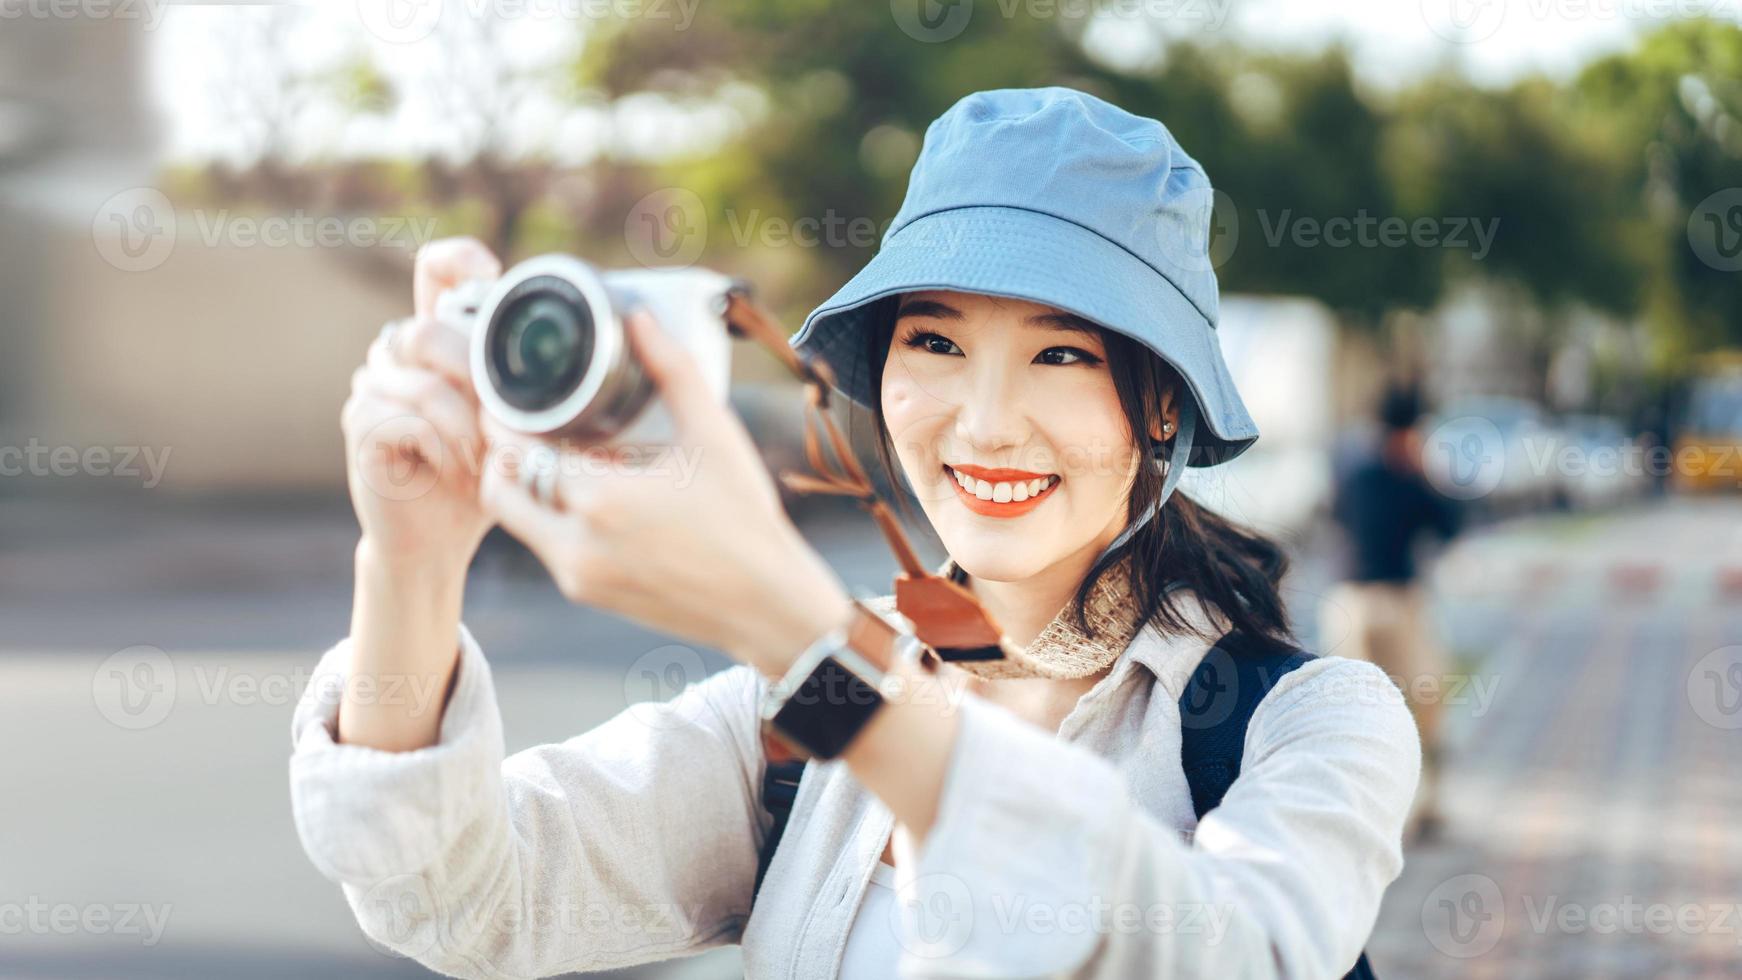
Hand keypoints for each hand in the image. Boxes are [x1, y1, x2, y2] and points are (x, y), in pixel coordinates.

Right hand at [343, 237, 499, 574]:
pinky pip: (405, 418)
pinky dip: (442, 446)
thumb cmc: (481, 476)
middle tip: (504, 423)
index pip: (433, 271)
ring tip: (485, 457)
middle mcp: (396, 353)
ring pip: (420, 378)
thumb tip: (571, 362)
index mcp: (437, 339)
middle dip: (477, 378)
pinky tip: (458, 470)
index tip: (491, 275)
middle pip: (428, 330)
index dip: (458, 260)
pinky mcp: (360, 425)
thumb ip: (523, 386)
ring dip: (465, 424)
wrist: (438, 539)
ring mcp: (371, 386)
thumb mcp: (514, 424)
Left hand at [479, 309, 851, 673]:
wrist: (764, 604)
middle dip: (500, 456)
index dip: (504, 420)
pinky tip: (585, 493)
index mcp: (602, 499)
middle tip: (517, 423)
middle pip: (499, 491)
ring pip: (517, 522)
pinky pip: (545, 546)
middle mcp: (577, 543)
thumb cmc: (745, 520)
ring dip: (523, 487)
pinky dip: (549, 516)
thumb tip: (640, 319)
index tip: (506, 395)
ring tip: (553, 453)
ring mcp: (578, 575)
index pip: (520, 452)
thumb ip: (672, 370)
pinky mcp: (587, 593)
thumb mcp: (714, 435)